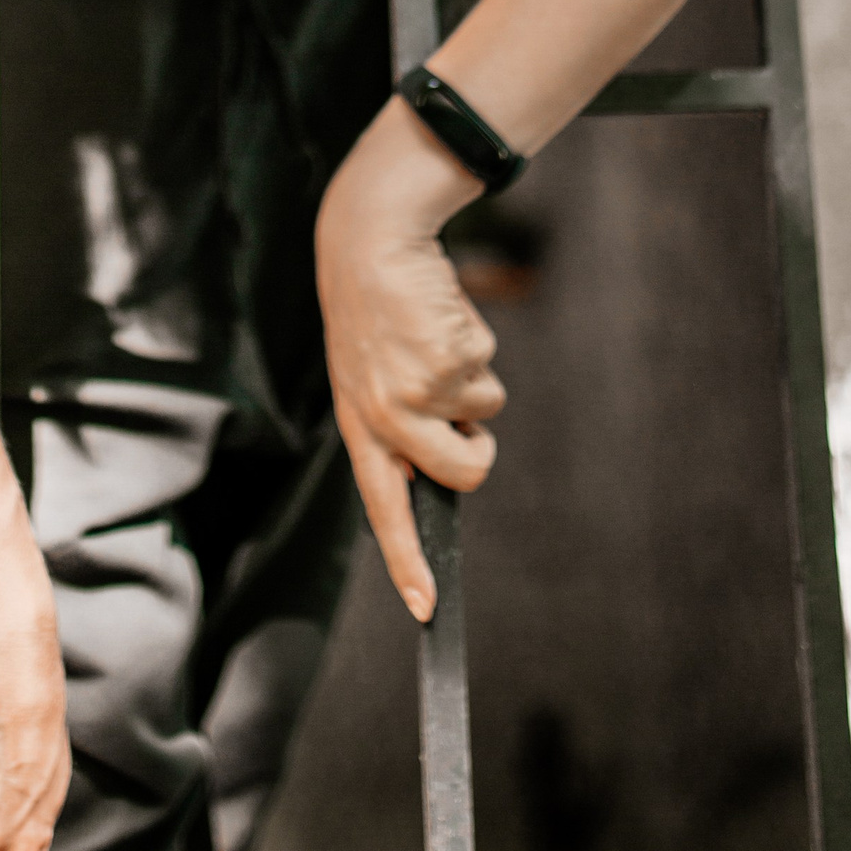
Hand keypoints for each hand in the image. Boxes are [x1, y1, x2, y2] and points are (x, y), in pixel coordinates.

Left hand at [316, 98, 506, 623]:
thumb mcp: (367, 379)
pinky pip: (489, 371)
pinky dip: (477, 344)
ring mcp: (420, 390)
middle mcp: (387, 417)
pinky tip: (440, 315)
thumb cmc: (374, 314)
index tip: (426, 607)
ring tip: (431, 336)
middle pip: (465, 472)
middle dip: (480, 450)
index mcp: (361, 427)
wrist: (371, 243)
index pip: (384, 509)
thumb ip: (399, 428)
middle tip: (460, 409)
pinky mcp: (451, 358)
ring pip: (486, 413)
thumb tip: (452, 468)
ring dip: (473, 377)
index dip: (407, 559)